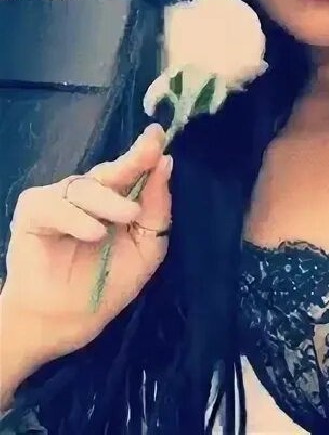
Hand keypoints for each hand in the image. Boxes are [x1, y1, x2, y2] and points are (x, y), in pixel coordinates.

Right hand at [0, 124, 171, 364]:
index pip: (132, 171)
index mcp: (116, 200)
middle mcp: (88, 195)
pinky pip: (55, 205)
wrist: (64, 323)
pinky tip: (93, 233)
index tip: (159, 135)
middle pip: (110, 171)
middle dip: (133, 160)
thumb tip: (166, 164)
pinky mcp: (33, 212)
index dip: (146, 153)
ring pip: (85, 186)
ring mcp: (59, 200)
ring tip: (128, 216)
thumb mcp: (145, 250)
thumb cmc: (106, 285)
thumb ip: (157, 210)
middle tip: (152, 151)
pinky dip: (75, 217)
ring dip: (109, 200)